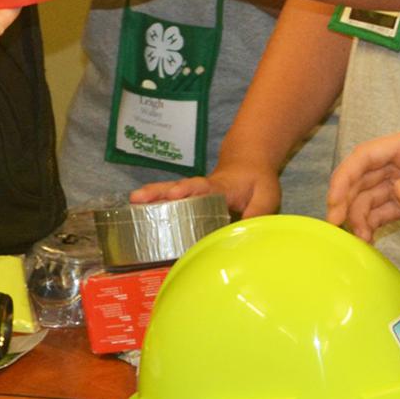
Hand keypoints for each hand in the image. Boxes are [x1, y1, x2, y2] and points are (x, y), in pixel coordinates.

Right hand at [132, 164, 280, 217]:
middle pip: (178, 187)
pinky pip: (170, 202)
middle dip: (158, 192)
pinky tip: (137, 213)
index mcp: (221, 187)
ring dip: (151, 197)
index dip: (189, 191)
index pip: (203, 187)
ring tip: (132, 201)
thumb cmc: (257, 182)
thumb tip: (244, 233)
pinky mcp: (189, 200)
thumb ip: (258, 212)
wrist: (248, 165)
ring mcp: (193, 193)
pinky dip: (153, 206)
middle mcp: (202, 188)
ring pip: (169, 193)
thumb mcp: (267, 196)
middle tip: (138, 197)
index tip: (176, 194)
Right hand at [327, 127, 399, 238]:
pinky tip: (369, 240)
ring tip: (360, 239)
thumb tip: (398, 192)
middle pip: (361, 178)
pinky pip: (384, 213)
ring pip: (369, 197)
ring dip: (358, 216)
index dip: (347, 175)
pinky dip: (372, 224)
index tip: (335, 200)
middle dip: (345, 199)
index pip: (367, 156)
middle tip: (338, 226)